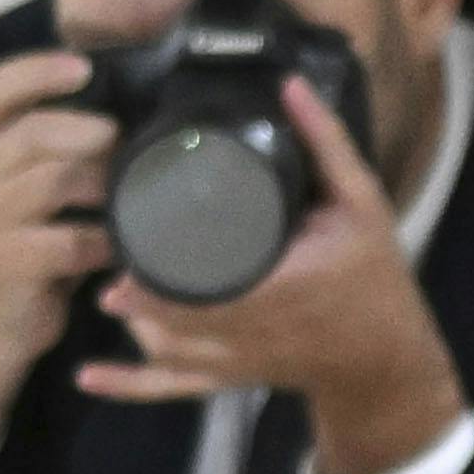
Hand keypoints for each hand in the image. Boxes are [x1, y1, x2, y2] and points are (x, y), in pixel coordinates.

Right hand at [0, 51, 121, 460]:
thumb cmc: (30, 238)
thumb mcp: (32, 183)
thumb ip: (62, 145)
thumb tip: (139, 102)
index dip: (34, 71)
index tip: (83, 68)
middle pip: (33, 134)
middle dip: (88, 131)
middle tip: (123, 140)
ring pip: (55, 183)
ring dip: (105, 185)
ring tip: (133, 194)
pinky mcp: (12, 264)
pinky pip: (69, 242)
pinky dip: (105, 241)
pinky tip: (122, 245)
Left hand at [78, 78, 470, 473]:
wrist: (384, 356)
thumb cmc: (374, 274)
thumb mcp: (362, 203)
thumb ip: (326, 145)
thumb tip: (290, 86)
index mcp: (283, 285)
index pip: (214, 286)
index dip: (166, 279)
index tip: (129, 253)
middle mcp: (255, 330)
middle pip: (179, 320)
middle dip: (139, 299)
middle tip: (107, 263)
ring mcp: (240, 361)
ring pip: (170, 354)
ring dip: (132, 329)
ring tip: (106, 297)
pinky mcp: (231, 378)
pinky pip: (174, 386)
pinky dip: (130, 385)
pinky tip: (90, 377)